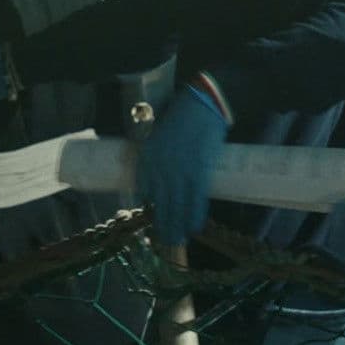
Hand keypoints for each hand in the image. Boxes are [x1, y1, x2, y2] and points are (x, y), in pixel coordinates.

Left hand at [136, 82, 229, 245]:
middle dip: (161, 224)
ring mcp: (178, 171)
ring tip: (176, 240)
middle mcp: (159, 168)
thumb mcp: (158, 137)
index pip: (143, 190)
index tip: (151, 221)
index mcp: (147, 158)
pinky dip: (194, 216)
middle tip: (163, 240)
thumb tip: (160, 179)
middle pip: (159, 203)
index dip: (148, 208)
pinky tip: (193, 228)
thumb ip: (156, 157)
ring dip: (176, 226)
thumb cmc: (181, 118)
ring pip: (176, 206)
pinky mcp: (197, 172)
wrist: (201, 104)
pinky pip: (195, 201)